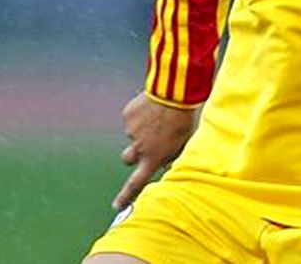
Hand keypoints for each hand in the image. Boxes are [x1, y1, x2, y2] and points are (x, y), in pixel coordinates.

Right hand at [111, 92, 196, 209]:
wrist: (173, 95)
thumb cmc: (183, 120)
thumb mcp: (183, 142)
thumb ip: (173, 155)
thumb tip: (167, 161)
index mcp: (153, 157)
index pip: (136, 183)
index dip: (126, 196)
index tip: (117, 206)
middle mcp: (138, 148)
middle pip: (127, 159)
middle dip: (133, 154)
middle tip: (146, 143)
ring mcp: (131, 132)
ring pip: (133, 134)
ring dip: (142, 129)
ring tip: (159, 117)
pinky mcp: (127, 116)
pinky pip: (132, 118)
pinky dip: (139, 114)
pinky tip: (153, 107)